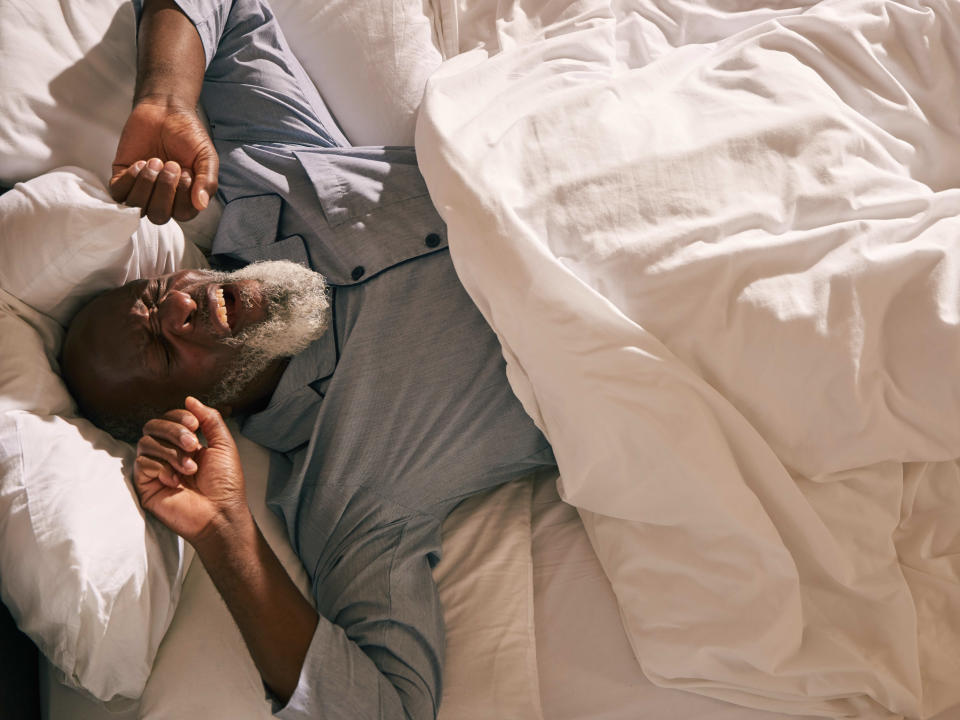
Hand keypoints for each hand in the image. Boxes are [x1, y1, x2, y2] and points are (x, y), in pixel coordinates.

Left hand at [110, 97, 218, 224]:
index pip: (182, 215)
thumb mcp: (206, 157)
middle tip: (170, 164)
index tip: (187, 171)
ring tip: (155, 160)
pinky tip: (140, 162)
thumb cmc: (188, 134)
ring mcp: (141, 189)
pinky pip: (119, 193)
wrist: (165, 110)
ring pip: (137, 207)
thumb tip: (201, 205)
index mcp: (185, 198)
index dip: (182, 196)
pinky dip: (130, 179)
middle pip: (158, 216)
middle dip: (164, 191)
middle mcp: (162, 198)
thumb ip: (207, 181)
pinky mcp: (122, 177)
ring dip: (146, 185)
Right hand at [133, 397, 248, 545]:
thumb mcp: (223, 444)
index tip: (195, 425)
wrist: (220, 514)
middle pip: (153, 425)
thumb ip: (210, 419)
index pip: (170, 418)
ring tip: (190, 468)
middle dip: (173, 431)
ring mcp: (155, 469)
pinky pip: (141, 463)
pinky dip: (161, 468)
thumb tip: (190, 399)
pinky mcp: (145, 485)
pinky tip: (176, 481)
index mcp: (185, 443)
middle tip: (193, 445)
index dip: (179, 416)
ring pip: (146, 442)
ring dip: (171, 452)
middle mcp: (167, 453)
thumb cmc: (225, 483)